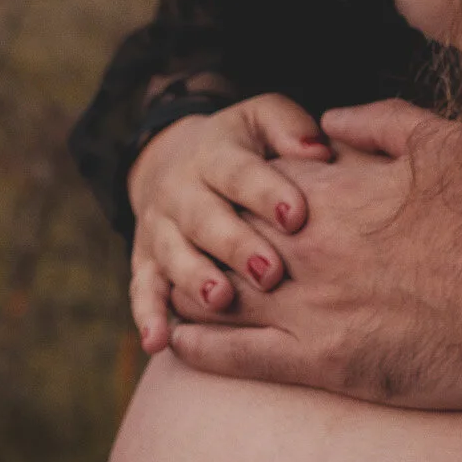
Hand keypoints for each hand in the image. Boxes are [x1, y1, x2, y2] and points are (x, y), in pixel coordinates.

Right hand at [126, 93, 330, 352]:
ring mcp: (160, 229)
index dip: (267, 193)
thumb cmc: (243, 148)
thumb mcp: (262, 120)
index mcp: (216, 156)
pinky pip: (142, 290)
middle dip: (236, 245)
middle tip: (269, 272)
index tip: (297, 216)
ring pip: (174, 255)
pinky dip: (147, 316)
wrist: (173, 160)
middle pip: (206, 218)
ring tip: (221, 300)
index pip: (241, 173)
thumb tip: (319, 149)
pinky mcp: (144, 262)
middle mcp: (182, 192)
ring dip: (195, 279)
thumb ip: (289, 128)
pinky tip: (158, 342)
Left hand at [168, 100, 461, 409]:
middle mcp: (308, 247)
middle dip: (201, 242)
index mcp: (331, 190)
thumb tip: (323, 122)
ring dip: (190, 293)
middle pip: (224, 240)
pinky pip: (242, 357)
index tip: (231, 198)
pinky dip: (204, 349)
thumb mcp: (441, 140)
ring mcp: (312, 306)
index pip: (254, 185)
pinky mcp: (326, 362)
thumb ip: (374, 122)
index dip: (237, 191)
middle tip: (186, 248)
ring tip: (171, 294)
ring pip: (221, 297)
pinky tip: (180, 344)